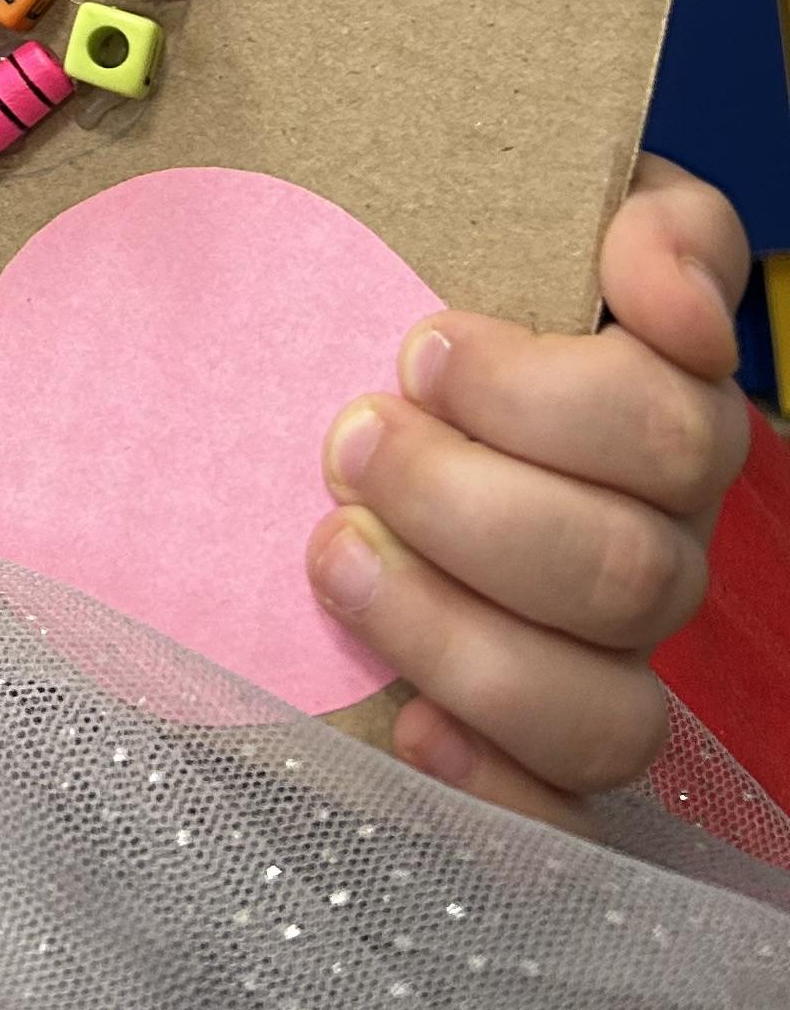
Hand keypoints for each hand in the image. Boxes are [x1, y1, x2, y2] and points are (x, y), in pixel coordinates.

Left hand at [304, 156, 751, 821]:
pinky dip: (495, 785)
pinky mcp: (544, 743)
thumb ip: (628, 213)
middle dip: (464, 504)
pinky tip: (409, 726)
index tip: (422, 340)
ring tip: (332, 556)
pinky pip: (570, 814)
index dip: (550, 393)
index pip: (678, 417)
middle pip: (628, 569)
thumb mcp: (503, 195)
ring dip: (456, 637)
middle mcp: (656, 535)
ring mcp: (609, 651)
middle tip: (346, 436)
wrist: (343, 376)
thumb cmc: (424, 271)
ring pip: (609, 708)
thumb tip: (672, 286)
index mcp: (659, 402)